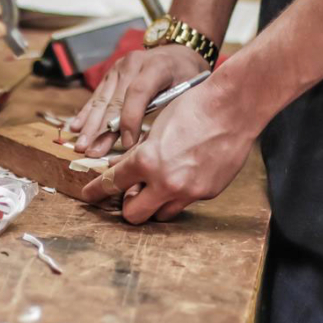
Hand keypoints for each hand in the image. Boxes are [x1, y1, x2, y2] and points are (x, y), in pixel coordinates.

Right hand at [71, 45, 210, 157]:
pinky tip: (75, 128)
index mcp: (157, 66)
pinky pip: (97, 96)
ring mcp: (118, 68)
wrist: (178, 51)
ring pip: (102, 100)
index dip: (130, 120)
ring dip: (89, 126)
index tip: (127, 145)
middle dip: (101, 130)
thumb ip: (169, 111)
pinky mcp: (110, 74)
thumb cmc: (186, 77)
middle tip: (92, 153)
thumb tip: (149, 145)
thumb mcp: (187, 91)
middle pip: (114, 100)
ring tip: (80, 146)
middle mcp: (134, 64)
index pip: (138, 93)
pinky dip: (86, 114)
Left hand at [82, 70, 256, 222]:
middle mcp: (165, 182)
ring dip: (154, 205)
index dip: (95, 191)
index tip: (88, 195)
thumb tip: (120, 170)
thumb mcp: (155, 128)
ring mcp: (188, 191)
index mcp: (146, 161)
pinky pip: (185, 202)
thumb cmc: (193, 108)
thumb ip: (137, 154)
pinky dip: (179, 194)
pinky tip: (185, 174)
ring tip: (157, 187)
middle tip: (129, 194)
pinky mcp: (207, 193)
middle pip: (133, 215)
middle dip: (127, 206)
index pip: (111, 184)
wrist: (234, 108)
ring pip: (160, 215)